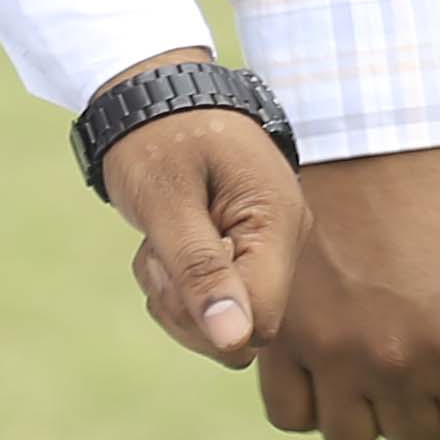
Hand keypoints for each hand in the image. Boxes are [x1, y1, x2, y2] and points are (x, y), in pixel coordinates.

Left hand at [94, 60, 306, 364]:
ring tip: (162, 239)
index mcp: (278, 221)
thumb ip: (200, 272)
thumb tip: (235, 342)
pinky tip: (168, 242)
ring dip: (176, 295)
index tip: (170, 265)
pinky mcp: (248, 253)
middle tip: (159, 251)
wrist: (153, 96)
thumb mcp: (167, 203)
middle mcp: (286, 240)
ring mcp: (269, 248)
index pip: (261, 321)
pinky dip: (176, 287)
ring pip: (223, 323)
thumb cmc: (158, 139)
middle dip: (187, 305)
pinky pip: (212, 304)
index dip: (207, 315)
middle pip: (244, 328)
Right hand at [261, 143, 439, 439]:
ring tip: (370, 374)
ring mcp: (334, 356)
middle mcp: (397, 364)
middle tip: (418, 368)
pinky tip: (325, 371)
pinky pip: (291, 414)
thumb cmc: (438, 196)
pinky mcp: (283, 339)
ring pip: (352, 439)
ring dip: (366, 414)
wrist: (364, 139)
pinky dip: (310, 404)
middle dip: (424, 407)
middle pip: (416, 438)